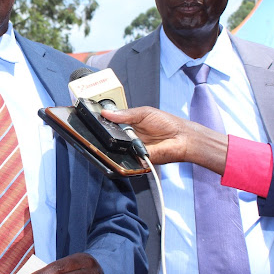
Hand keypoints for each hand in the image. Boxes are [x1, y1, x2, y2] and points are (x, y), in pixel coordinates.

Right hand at [102, 106, 227, 173]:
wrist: (182, 138)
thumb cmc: (167, 123)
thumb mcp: (143, 113)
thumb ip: (125, 114)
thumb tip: (105, 113)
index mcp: (128, 126)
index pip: (111, 125)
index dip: (102, 123)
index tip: (91, 117)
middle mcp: (128, 139)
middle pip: (110, 138)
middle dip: (103, 133)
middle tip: (93, 127)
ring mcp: (131, 150)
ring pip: (114, 150)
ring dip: (111, 144)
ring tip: (104, 137)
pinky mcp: (136, 160)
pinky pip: (124, 159)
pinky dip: (121, 154)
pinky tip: (120, 146)